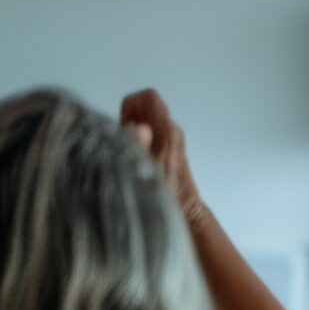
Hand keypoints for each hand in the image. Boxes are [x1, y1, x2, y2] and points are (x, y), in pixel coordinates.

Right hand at [117, 89, 210, 227]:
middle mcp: (172, 130)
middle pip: (143, 108)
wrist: (185, 211)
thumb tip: (137, 126)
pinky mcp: (168, 148)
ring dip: (130, 132)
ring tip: (129, 154)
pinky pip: (147, 133)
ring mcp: (171, 138)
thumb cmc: (166, 193)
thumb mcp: (146, 171)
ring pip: (144, 120)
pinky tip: (134, 159)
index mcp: (168, 131)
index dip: (130, 107)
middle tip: (124, 144)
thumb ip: (139, 146)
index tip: (124, 128)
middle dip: (127, 120)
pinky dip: (136, 139)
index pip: (147, 97)